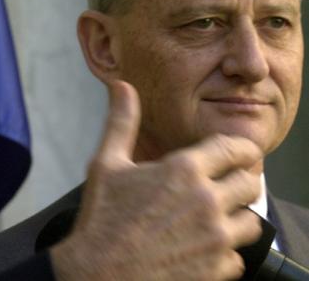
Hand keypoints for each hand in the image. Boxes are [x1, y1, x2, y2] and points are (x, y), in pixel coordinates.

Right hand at [50, 80, 261, 280]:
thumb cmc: (101, 219)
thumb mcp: (106, 163)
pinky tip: (200, 248)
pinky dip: (225, 253)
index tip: (234, 154)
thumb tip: (122, 87)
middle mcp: (206, 202)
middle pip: (249, 183)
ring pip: (250, 222)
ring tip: (211, 218)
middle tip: (219, 186)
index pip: (234, 149)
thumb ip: (121, 122)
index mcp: (183, 170)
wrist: (99, 274)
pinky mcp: (216, 269)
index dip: (238, 149)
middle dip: (237, 181)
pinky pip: (238, 258)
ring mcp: (215, 238)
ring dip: (235, 217)